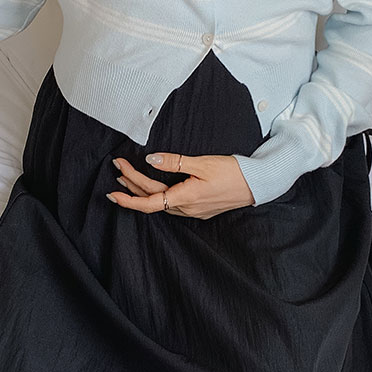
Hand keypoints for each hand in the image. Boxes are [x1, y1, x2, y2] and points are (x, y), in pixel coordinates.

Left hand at [108, 151, 255, 218]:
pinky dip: (158, 195)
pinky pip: (172, 204)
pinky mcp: (199, 209)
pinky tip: (155, 189)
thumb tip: (151, 160)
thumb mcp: (202, 163)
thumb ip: (175, 162)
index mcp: (185, 197)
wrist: (258, 184)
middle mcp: (186, 208)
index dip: (128, 199)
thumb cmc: (234, 172)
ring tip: (129, 179)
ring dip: (144, 191)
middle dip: (132, 186)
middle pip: (152, 200)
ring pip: (161, 203)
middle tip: (119, 169)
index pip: (149, 202)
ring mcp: (193, 211)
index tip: (113, 192)